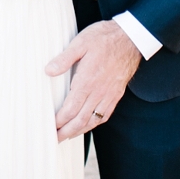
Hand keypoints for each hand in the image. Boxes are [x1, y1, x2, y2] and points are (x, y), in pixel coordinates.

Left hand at [45, 21, 141, 140]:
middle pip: (80, 120)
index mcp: (87, 81)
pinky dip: (94, 124)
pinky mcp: (116, 94)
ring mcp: (109, 95)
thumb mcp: (80, 43)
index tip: (49, 127)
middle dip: (66, 132)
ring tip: (67, 136)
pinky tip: (88, 125)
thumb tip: (48, 71)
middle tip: (54, 139)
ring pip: (92, 120)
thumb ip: (64, 58)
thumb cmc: (104, 38)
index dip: (59, 121)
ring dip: (79, 131)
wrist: (130, 38)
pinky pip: (105, 115)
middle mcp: (98, 92)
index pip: (70, 109)